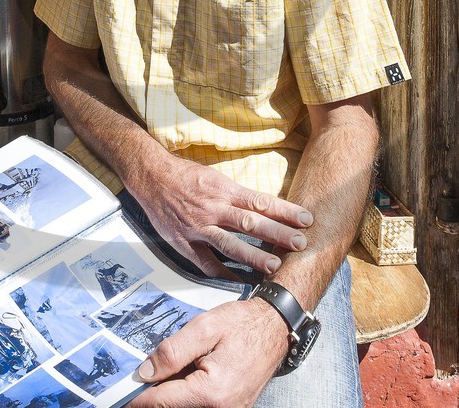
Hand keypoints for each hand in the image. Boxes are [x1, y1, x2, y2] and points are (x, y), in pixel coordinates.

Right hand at [128, 154, 313, 276]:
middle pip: (250, 222)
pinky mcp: (183, 242)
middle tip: (300, 243)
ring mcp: (198, 227)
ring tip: (275, 266)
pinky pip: (205, 262)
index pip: (261, 201)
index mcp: (223, 190)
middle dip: (277, 234)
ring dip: (253, 256)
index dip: (285, 211)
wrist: (151, 176)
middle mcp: (213, 208)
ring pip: (229, 244)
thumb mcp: (215, 178)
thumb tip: (265, 208)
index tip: (306, 219)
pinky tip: (239, 281)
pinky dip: (222, 273)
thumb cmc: (186, 176)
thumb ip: (237, 195)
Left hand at [130, 297, 288, 407]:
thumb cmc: (244, 325)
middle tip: (142, 377)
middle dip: (154, 394)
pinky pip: (198, 405)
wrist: (275, 328)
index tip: (118, 395)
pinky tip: (183, 376)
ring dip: (170, 394)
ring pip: (184, 407)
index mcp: (212, 393)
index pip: (161, 401)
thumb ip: (172, 351)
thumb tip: (146, 373)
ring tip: (165, 373)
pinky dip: (185, 394)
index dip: (137, 398)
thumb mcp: (205, 328)